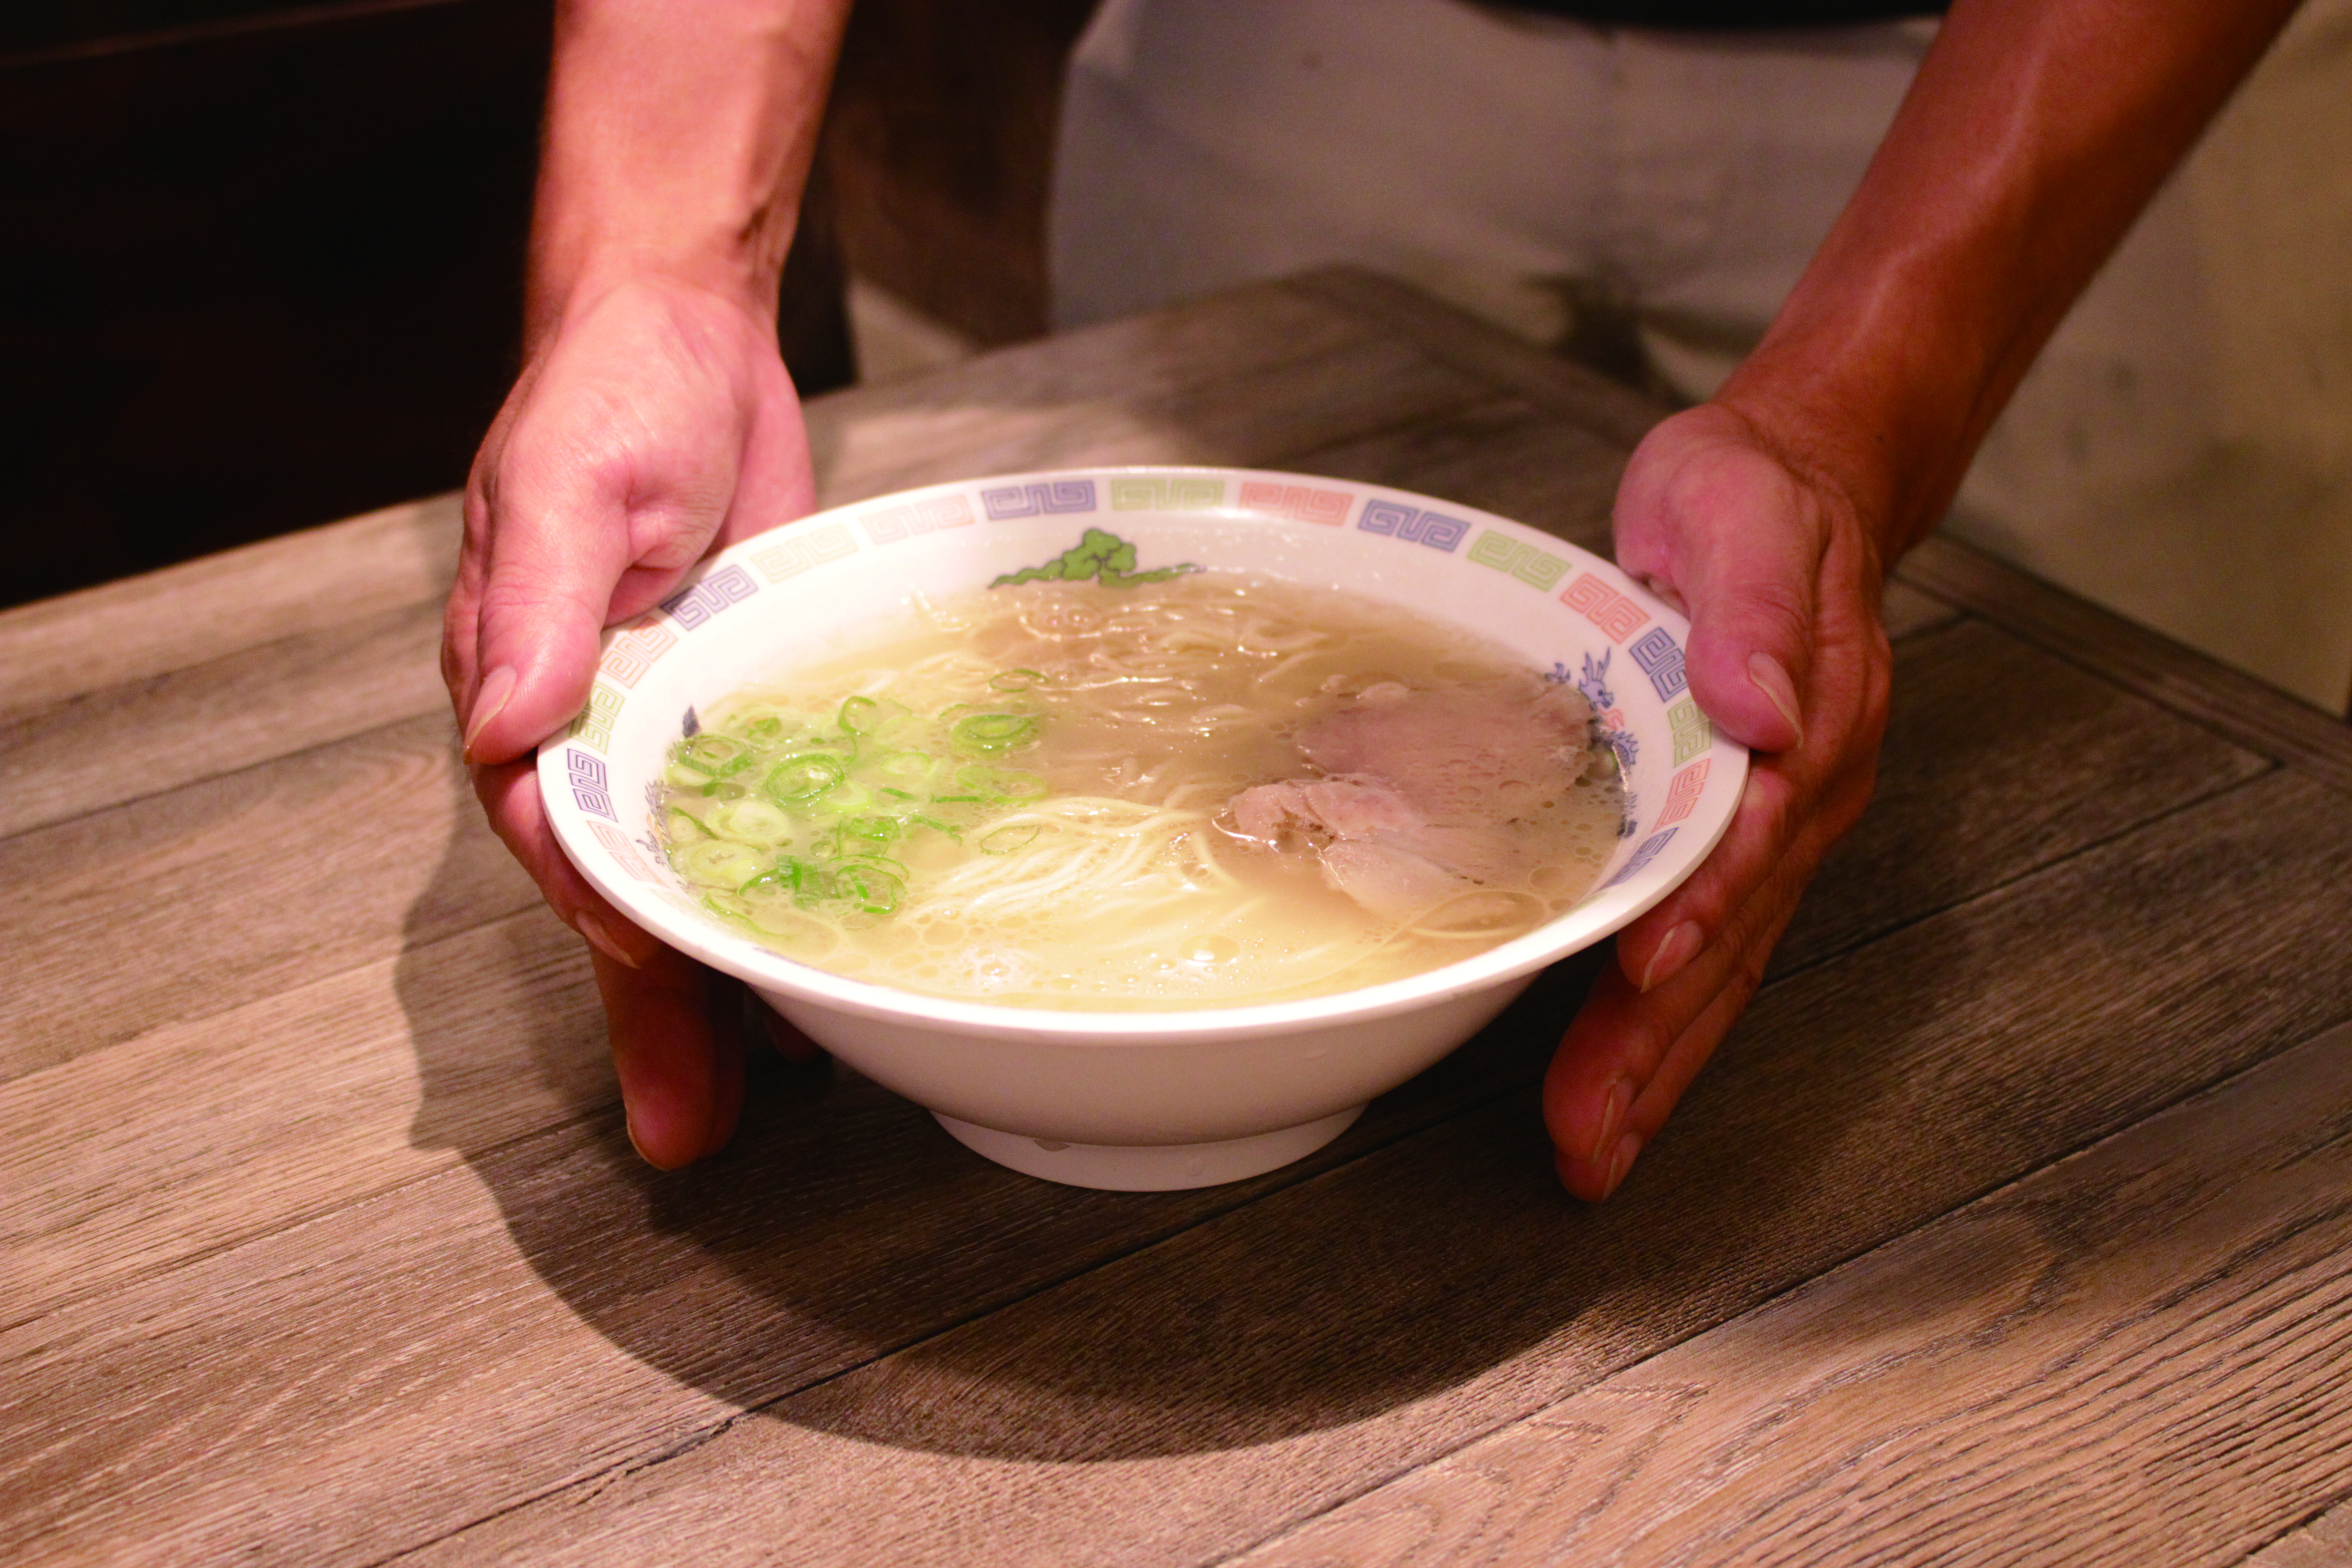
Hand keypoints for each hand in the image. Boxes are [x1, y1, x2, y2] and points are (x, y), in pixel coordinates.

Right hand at [443, 273, 817, 1167]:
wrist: (684, 339)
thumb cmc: (610, 398)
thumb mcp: (568, 486)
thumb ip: (539, 601)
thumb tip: (503, 721)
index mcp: (525, 694)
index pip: (562, 831)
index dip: (612, 912)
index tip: (661, 979)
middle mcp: (591, 732)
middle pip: (621, 890)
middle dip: (654, 1010)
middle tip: (687, 1131)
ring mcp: (670, 730)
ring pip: (691, 878)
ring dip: (722, 986)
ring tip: (768, 1091)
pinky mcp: (742, 712)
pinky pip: (759, 825)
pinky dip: (782, 896)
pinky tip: (817, 971)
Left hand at [1543, 401, 1893, 1199]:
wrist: (1794, 484)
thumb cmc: (1753, 497)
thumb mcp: (1742, 511)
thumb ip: (1753, 609)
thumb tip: (1762, 708)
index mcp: (1804, 726)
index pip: (1745, 836)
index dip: (1695, 906)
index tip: (1644, 970)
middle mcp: (1798, 798)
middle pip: (1727, 940)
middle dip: (1657, 1044)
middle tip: (1589, 1136)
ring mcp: (1771, 831)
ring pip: (1716, 970)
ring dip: (1652, 1064)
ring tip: (1592, 1147)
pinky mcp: (1734, 841)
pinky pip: (1700, 948)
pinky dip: (1654, 1024)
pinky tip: (1612, 1079)